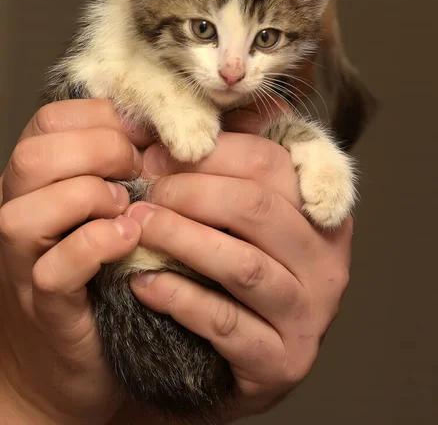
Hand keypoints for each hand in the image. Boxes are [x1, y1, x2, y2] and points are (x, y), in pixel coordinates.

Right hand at [0, 100, 151, 424]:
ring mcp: (26, 263)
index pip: (50, 120)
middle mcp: (21, 212)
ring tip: (126, 208)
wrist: (72, 352)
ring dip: (88, 198)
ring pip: (26, 213)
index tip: (143, 136)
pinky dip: (96, 245)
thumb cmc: (104, 262)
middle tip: (136, 171)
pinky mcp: (47, 306)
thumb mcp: (111, 201)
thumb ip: (125, 161)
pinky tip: (129, 241)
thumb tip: (164, 127)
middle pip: (32, 156)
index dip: (103, 118)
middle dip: (98, 150)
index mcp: (38, 179)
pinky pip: (55, 269)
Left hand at [130, 104, 352, 420]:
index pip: (271, 161)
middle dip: (191, 192)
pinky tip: (142, 283)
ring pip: (242, 264)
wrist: (243, 354)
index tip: (157, 154)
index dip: (210, 152)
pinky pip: (225, 322)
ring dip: (181, 238)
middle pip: (257, 207)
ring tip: (138, 226)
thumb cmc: (239, 265)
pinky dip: (178, 298)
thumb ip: (233, 164)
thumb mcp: (246, 212)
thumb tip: (196, 112)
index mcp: (322, 209)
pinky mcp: (282, 360)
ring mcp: (309, 312)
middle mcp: (327, 258)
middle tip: (144, 191)